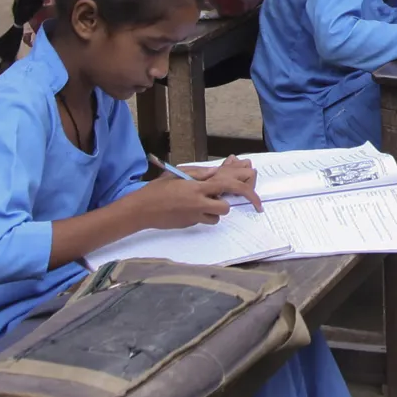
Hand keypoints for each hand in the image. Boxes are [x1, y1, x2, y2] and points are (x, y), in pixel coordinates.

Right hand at [131, 161, 255, 226]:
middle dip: (224, 203)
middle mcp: (198, 202)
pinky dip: (203, 216)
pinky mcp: (190, 224)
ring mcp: (194, 215)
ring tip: (201, 203)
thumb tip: (215, 172)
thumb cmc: (158, 189)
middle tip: (218, 199)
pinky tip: (191, 209)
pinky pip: (204, 221)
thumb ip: (198, 173)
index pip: (227, 185)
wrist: (142, 209)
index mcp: (197, 186)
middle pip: (225, 206)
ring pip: (217, 217)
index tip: (254, 196)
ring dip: (213, 211)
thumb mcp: (178, 174)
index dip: (244, 189)